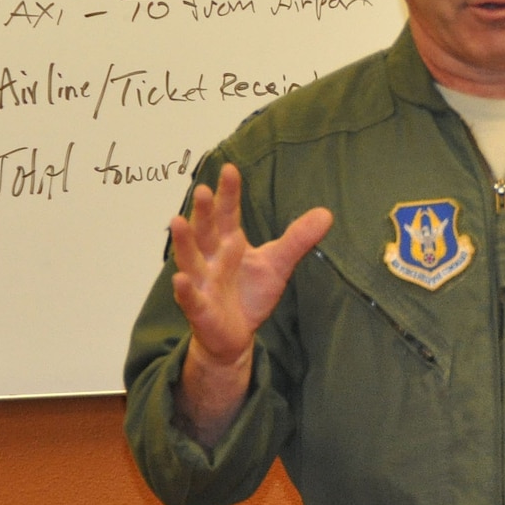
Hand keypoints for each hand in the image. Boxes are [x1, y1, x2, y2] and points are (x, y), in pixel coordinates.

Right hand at [171, 163, 331, 442]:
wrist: (236, 335)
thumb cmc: (250, 294)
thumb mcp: (278, 264)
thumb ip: (298, 239)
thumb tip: (326, 213)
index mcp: (228, 244)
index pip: (228, 215)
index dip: (229, 194)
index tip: (230, 169)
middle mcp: (211, 259)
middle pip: (206, 232)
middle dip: (204, 212)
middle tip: (204, 189)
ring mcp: (203, 283)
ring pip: (190, 260)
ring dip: (184, 242)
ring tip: (178, 221)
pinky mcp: (201, 310)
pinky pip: (190, 299)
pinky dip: (185, 290)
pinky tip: (179, 279)